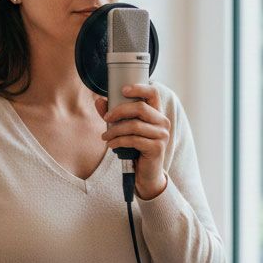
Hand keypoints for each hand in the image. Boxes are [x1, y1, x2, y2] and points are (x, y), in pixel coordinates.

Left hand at [95, 83, 169, 199]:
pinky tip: (111, 145)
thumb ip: (113, 115)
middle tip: (106, 118)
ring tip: (105, 136)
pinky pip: (134, 140)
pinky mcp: (157, 147)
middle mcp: (163, 122)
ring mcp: (162, 135)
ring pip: (134, 125)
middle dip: (119, 111)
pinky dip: (118, 141)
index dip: (139, 88)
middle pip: (140, 108)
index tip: (123, 90)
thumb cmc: (136, 148)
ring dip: (115, 130)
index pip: (153, 93)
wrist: (146, 173)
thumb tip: (99, 101)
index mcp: (157, 113)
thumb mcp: (124, 129)